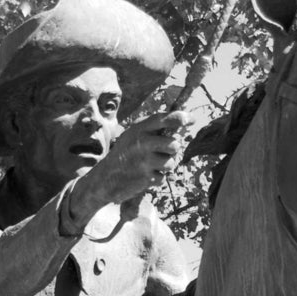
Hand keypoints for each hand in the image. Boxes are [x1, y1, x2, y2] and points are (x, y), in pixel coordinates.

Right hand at [68, 111, 190, 224]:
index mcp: (139, 128)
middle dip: (172, 150)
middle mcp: (143, 142)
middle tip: (162, 151)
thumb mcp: (134, 135)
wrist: (105, 177)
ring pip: (171, 162)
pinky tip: (144, 175)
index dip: (180, 117)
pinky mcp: (146, 177)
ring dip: (165, 166)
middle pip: (174, 144)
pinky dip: (156, 178)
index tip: (191, 119)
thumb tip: (183, 121)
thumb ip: (153, 129)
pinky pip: (163, 177)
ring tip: (151, 165)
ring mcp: (145, 160)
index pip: (164, 119)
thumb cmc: (125, 153)